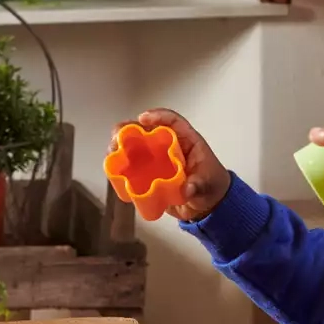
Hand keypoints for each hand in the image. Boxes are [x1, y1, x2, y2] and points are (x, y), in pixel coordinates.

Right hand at [111, 109, 231, 222]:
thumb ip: (198, 186)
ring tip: (111, 151)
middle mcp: (169, 146)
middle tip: (117, 135)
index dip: (158, 116)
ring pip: (136, 146)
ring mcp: (158, 160)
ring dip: (121, 145)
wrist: (207, 207)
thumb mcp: (208, 185)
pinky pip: (133, 166)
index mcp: (186, 141)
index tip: (143, 119)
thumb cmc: (211, 187)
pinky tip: (113, 168)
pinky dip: (121, 165)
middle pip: (147, 130)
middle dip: (130, 129)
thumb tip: (187, 189)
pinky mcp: (150, 174)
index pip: (172, 121)